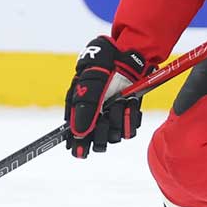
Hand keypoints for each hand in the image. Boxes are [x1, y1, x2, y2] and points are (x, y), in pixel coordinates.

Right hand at [64, 35, 146, 157]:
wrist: (128, 54)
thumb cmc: (104, 65)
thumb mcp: (90, 82)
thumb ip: (85, 108)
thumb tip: (78, 134)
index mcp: (79, 109)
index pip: (75, 137)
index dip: (78, 146)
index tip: (82, 151)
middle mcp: (95, 117)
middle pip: (96, 142)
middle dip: (103, 132)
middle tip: (106, 116)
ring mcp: (111, 117)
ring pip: (114, 137)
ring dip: (119, 120)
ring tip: (121, 100)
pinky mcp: (127, 115)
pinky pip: (130, 130)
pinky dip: (131, 117)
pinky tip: (130, 101)